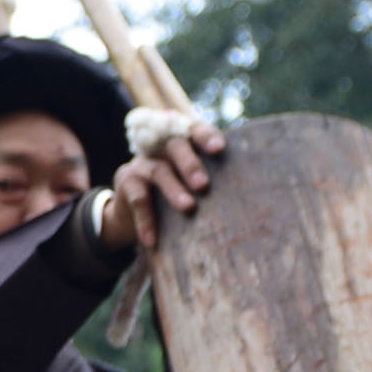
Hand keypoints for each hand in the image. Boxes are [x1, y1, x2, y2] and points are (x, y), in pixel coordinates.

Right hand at [88, 119, 224, 256]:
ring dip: (174, 190)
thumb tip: (245, 199)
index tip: (219, 149)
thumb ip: (207, 181)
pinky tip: (153, 240)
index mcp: (183, 143)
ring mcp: (142, 162)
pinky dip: (147, 221)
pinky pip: (139, 199)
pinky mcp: (127, 181)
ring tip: (188, 207)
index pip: (195, 131)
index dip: (206, 137)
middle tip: (204, 185)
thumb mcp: (189, 184)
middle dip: (191, 164)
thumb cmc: (173, 194)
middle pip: (176, 146)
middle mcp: (161, 147)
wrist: (131, 210)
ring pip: (159, 171)